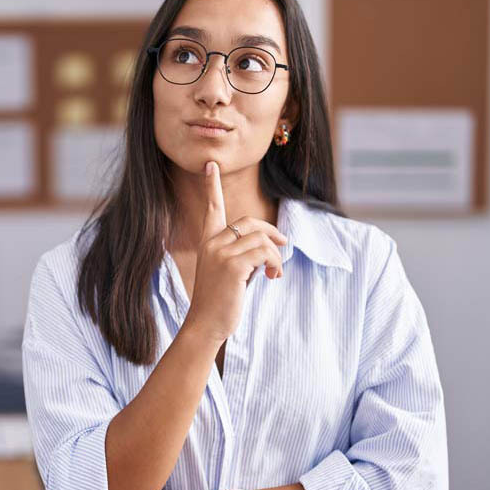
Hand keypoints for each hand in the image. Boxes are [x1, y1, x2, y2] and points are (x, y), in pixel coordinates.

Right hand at [183, 161, 287, 344]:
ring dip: (276, 255)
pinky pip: (265, 252)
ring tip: (274, 272)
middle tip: (284, 246)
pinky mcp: (233, 265)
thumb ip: (241, 253)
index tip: (210, 165)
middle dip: (272, 233)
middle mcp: (212, 243)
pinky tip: (272, 276)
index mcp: (208, 242)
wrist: (205, 324)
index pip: (212, 208)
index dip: (211, 186)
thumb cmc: (219, 301)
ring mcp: (221, 253)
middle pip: (251, 222)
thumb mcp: (228, 271)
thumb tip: (270, 245)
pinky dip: (275, 262)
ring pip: (262, 238)